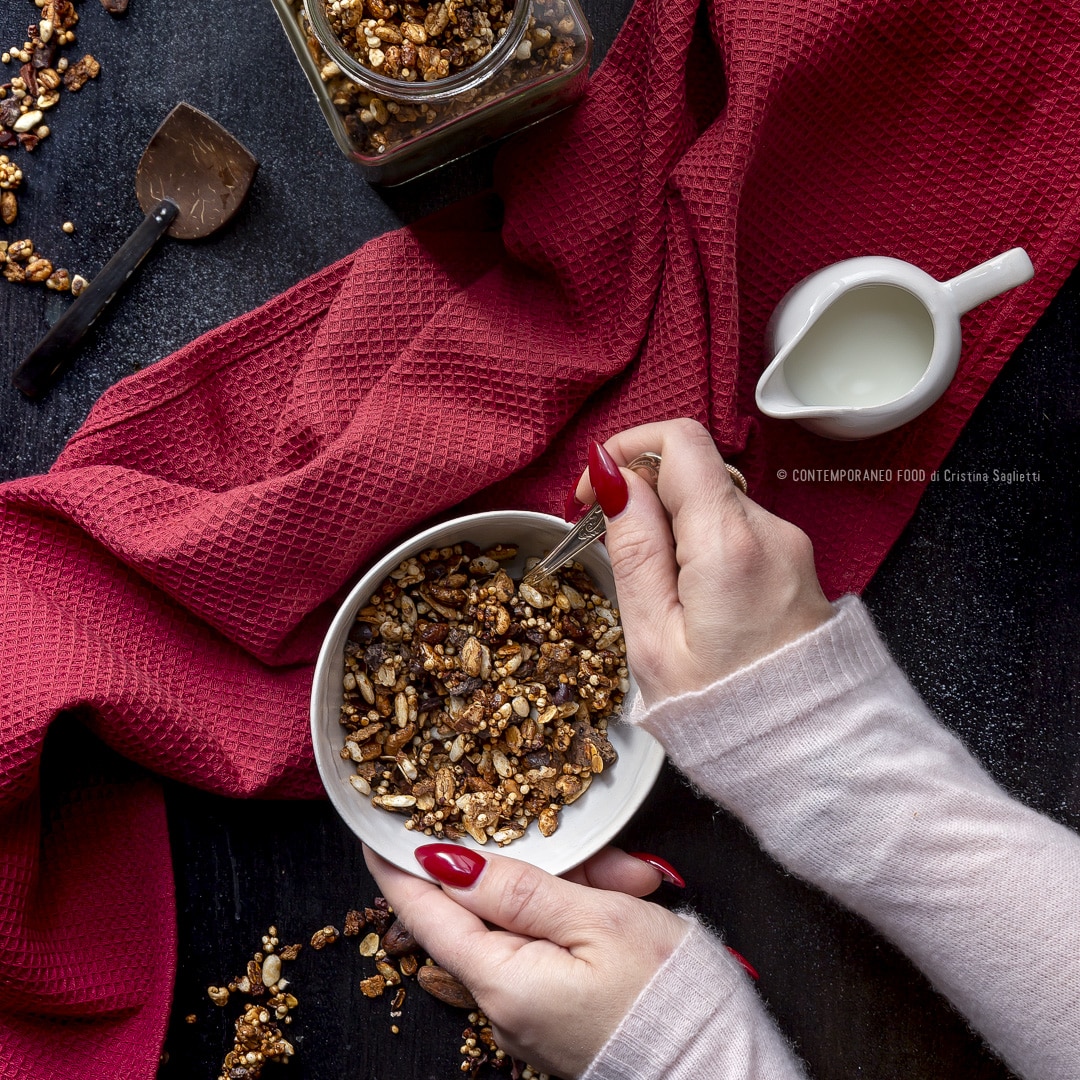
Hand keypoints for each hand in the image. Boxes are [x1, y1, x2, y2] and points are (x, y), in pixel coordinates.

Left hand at [364, 844, 687, 1077]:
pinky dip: (582, 917)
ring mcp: (531, 1010)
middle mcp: (504, 1003)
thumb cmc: (664, 995)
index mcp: (502, 980)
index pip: (429, 914)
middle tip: (592, 846)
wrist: (721, 1065)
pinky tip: (625, 897)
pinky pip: (552, 948)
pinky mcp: (559, 1012)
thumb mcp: (595, 921)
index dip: (400, 869)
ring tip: (630, 876)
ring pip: (528, 922)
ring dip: (573, 888)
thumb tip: (446, 863)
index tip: (378, 832)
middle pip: (489, 910)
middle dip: (531, 865)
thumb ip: (517, 890)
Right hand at [572, 418, 833, 704]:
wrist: (813, 757)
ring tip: (656, 593)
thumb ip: (633, 549)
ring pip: (714, 502)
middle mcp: (769, 531)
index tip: (593, 493)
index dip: (626, 451)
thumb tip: (612, 479)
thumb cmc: (726, 712)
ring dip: (672, 525)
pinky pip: (737, 531)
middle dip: (644, 495)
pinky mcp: (795, 564)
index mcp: (729, 543)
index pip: (679, 442)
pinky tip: (690, 600)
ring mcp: (789, 546)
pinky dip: (702, 546)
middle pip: (695, 470)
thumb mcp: (654, 638)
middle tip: (612, 549)